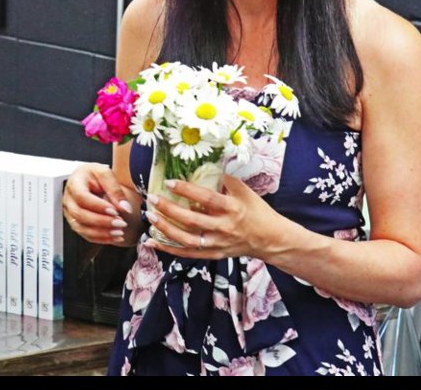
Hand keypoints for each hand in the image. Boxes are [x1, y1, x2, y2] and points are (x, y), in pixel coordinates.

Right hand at [62, 162, 137, 245]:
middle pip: (80, 215)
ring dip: (102, 233)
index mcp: (74, 184)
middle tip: (120, 223)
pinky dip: (101, 239)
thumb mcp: (106, 174)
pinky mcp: (75, 223)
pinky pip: (86, 235)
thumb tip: (125, 208)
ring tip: (119, 232)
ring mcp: (70, 213)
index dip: (97, 206)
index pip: (81, 197)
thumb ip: (115, 190)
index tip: (114, 210)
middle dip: (101, 221)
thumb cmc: (95, 175)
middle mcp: (68, 200)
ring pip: (81, 228)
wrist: (89, 181)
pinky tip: (115, 237)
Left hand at [144, 174, 276, 258]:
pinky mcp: (213, 254)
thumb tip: (201, 166)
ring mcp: (218, 244)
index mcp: (233, 208)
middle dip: (170, 209)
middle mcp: (224, 227)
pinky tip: (151, 241)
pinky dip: (168, 249)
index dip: (187, 190)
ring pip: (187, 240)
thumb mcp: (244, 191)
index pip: (207, 199)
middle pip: (193, 220)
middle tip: (152, 198)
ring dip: (166, 229)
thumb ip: (223, 180)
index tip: (169, 182)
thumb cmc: (256, 211)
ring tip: (150, 217)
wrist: (270, 239)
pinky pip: (187, 254)